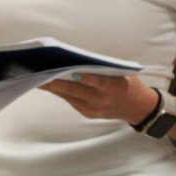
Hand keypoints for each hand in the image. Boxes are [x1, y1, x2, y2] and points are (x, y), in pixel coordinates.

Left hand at [40, 73, 156, 123]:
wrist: (137, 107)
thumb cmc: (128, 84)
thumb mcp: (121, 72)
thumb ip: (101, 68)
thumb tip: (74, 61)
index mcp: (115, 87)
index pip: (96, 80)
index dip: (82, 76)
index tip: (68, 70)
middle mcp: (102, 100)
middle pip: (75, 90)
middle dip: (55, 81)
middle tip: (39, 72)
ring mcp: (94, 109)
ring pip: (69, 96)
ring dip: (53, 87)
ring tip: (38, 77)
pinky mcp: (88, 114)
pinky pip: (71, 100)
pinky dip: (61, 91)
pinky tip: (49, 84)